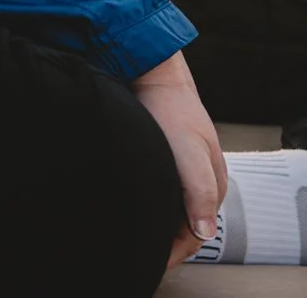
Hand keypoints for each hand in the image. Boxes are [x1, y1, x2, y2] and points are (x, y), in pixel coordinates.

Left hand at [130, 51, 225, 269]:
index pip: (195, 235)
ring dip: (153, 225)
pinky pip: (157, 192)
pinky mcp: (163, 159)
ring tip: (128, 235)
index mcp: (211, 186)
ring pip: (169, 210)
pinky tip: (127, 207)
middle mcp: (198, 182)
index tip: (150, 262)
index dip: (173, 252)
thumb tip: (202, 231)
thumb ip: (197, 192)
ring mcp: (181, 170)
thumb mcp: (188, 153)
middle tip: (135, 254)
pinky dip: (145, 205)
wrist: (154, 75)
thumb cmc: (170, 111)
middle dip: (162, 243)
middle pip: (183, 226)